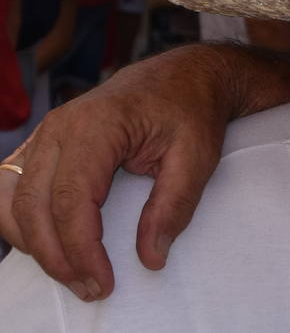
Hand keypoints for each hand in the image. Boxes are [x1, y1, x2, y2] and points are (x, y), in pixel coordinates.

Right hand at [0, 45, 237, 299]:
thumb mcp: (198, 156)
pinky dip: (22, 221)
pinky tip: (49, 243)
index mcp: (97, 125)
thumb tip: (151, 257)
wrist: (185, 76)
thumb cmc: (191, 110)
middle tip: (91, 287)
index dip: (81, 249)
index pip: (71, 200)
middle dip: (56, 256)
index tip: (103, 282)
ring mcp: (47, 132)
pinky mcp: (44, 143)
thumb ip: (174, 206)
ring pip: (13, 200)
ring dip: (33, 242)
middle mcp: (60, 126)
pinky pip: (13, 187)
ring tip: (72, 271)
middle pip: (34, 205)